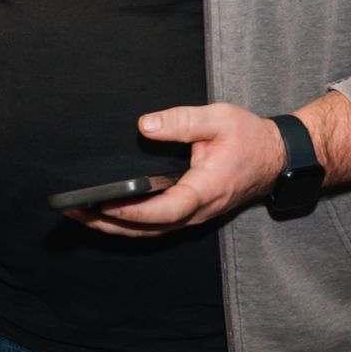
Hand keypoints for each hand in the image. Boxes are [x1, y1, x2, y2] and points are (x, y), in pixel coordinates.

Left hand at [68, 104, 285, 236]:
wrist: (277, 159)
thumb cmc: (250, 138)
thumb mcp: (220, 119)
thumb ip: (183, 121)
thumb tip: (146, 126)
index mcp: (206, 190)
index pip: (166, 209)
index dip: (134, 210)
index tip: (105, 203)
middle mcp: (198, 211)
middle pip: (149, 229)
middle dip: (109, 223)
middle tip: (73, 211)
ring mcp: (194, 216)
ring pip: (150, 232)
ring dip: (113, 227)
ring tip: (78, 214)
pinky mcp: (189, 213)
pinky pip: (155, 226)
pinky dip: (128, 224)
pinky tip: (103, 214)